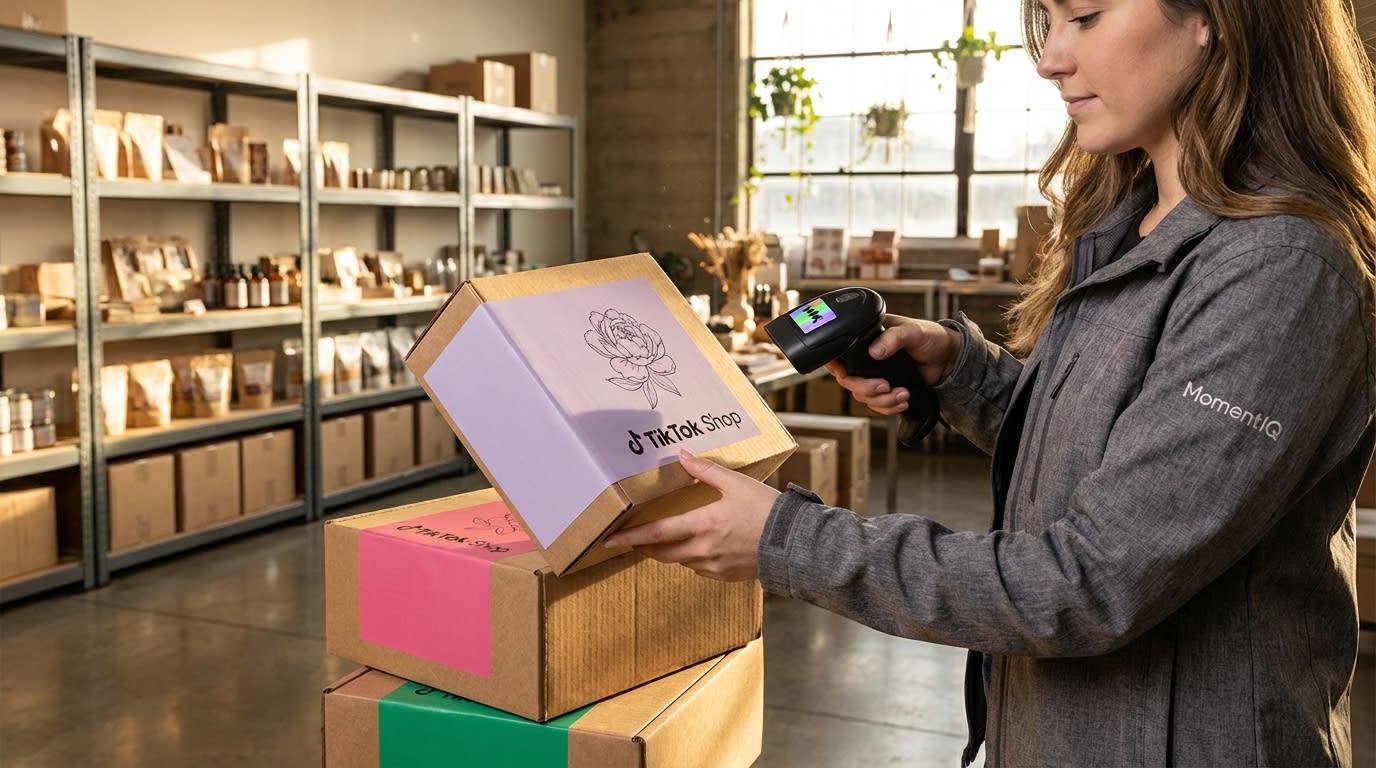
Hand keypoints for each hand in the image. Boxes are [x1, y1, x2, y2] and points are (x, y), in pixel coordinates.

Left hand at [602, 449, 778, 580]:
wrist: (795, 544)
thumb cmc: (767, 511)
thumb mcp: (737, 483)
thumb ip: (706, 471)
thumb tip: (682, 456)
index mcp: (703, 524)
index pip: (656, 533)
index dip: (629, 537)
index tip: (608, 540)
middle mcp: (703, 549)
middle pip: (662, 552)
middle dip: (644, 545)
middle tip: (633, 538)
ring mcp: (713, 566)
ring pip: (680, 560)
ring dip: (670, 550)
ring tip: (668, 538)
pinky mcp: (725, 575)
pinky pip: (699, 568)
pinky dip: (693, 557)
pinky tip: (700, 547)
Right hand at [824, 314, 959, 415]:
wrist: (949, 359)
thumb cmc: (931, 337)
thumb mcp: (912, 331)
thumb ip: (893, 338)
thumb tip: (875, 352)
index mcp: (869, 339)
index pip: (842, 353)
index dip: (835, 365)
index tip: (843, 373)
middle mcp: (868, 358)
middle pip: (850, 381)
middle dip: (866, 389)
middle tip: (884, 386)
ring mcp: (877, 375)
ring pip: (863, 396)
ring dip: (882, 400)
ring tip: (902, 394)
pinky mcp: (888, 390)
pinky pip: (878, 405)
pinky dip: (889, 407)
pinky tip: (902, 401)